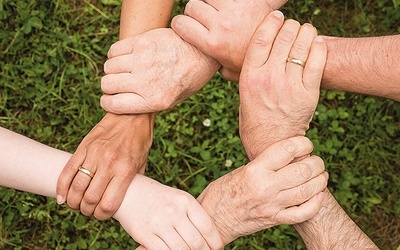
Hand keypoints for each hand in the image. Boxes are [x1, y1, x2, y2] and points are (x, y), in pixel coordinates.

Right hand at [56, 113, 154, 219]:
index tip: (101, 215)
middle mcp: (109, 163)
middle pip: (90, 199)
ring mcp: (94, 154)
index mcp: (125, 170)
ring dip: (73, 202)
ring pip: (76, 187)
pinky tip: (62, 197)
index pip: (108, 204)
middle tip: (88, 211)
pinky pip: (68, 170)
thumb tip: (124, 200)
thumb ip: (132, 182)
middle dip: (87, 211)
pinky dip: (61, 187)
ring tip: (76, 205)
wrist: (132, 114)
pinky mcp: (84, 146)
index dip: (102, 216)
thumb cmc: (140, 141)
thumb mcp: (142, 163)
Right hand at [100, 28, 219, 113]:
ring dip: (113, 69)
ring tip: (125, 69)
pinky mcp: (142, 42)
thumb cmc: (187, 79)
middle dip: (110, 86)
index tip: (110, 99)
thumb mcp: (172, 100)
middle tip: (119, 83)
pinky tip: (126, 57)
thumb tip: (119, 103)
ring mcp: (143, 60)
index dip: (108, 102)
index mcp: (155, 101)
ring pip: (109, 67)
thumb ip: (147, 104)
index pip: (113, 104)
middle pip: (107, 84)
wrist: (202, 52)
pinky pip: (114, 50)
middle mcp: (147, 82)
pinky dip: (115, 55)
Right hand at [114, 174, 223, 249]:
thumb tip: (211, 238)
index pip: (207, 227)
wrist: (129, 192)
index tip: (217, 249)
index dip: (216, 243)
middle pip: (196, 242)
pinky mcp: (144, 234)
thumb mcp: (179, 199)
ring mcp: (159, 223)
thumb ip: (193, 215)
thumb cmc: (159, 199)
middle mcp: (173, 211)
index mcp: (185, 201)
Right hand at [172, 0, 286, 80]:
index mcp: (213, 44)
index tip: (186, 26)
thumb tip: (203, 65)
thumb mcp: (231, 71)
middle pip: (192, 6)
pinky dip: (221, 0)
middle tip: (202, 19)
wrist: (280, 47)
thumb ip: (215, 66)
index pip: (180, 24)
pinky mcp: (246, 0)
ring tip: (215, 10)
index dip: (180, 24)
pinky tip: (226, 7)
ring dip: (208, 2)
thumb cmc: (253, 62)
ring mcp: (233, 11)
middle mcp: (221, 26)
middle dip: (194, 11)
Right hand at [197, 136, 327, 244]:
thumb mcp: (242, 170)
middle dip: (317, 163)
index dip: (303, 143)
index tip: (306, 144)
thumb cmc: (224, 190)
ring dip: (320, 181)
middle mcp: (265, 187)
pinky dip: (315, 204)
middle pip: (303, 170)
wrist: (213, 218)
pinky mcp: (274, 220)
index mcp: (255, 170)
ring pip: (307, 191)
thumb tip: (290, 156)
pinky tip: (318, 196)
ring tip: (321, 175)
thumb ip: (265, 164)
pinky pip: (302, 213)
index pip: (287, 150)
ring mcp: (271, 205)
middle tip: (317, 161)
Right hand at [238, 11, 326, 159]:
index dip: (271, 21)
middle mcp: (269, 78)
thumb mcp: (243, 93)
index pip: (261, 38)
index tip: (277, 16)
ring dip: (306, 32)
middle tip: (293, 26)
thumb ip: (245, 72)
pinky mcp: (308, 94)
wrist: (271, 143)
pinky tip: (317, 43)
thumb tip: (245, 52)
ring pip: (302, 45)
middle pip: (283, 37)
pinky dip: (319, 47)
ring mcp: (289, 85)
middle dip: (290, 25)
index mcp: (249, 76)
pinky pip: (317, 61)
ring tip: (306, 31)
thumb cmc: (254, 118)